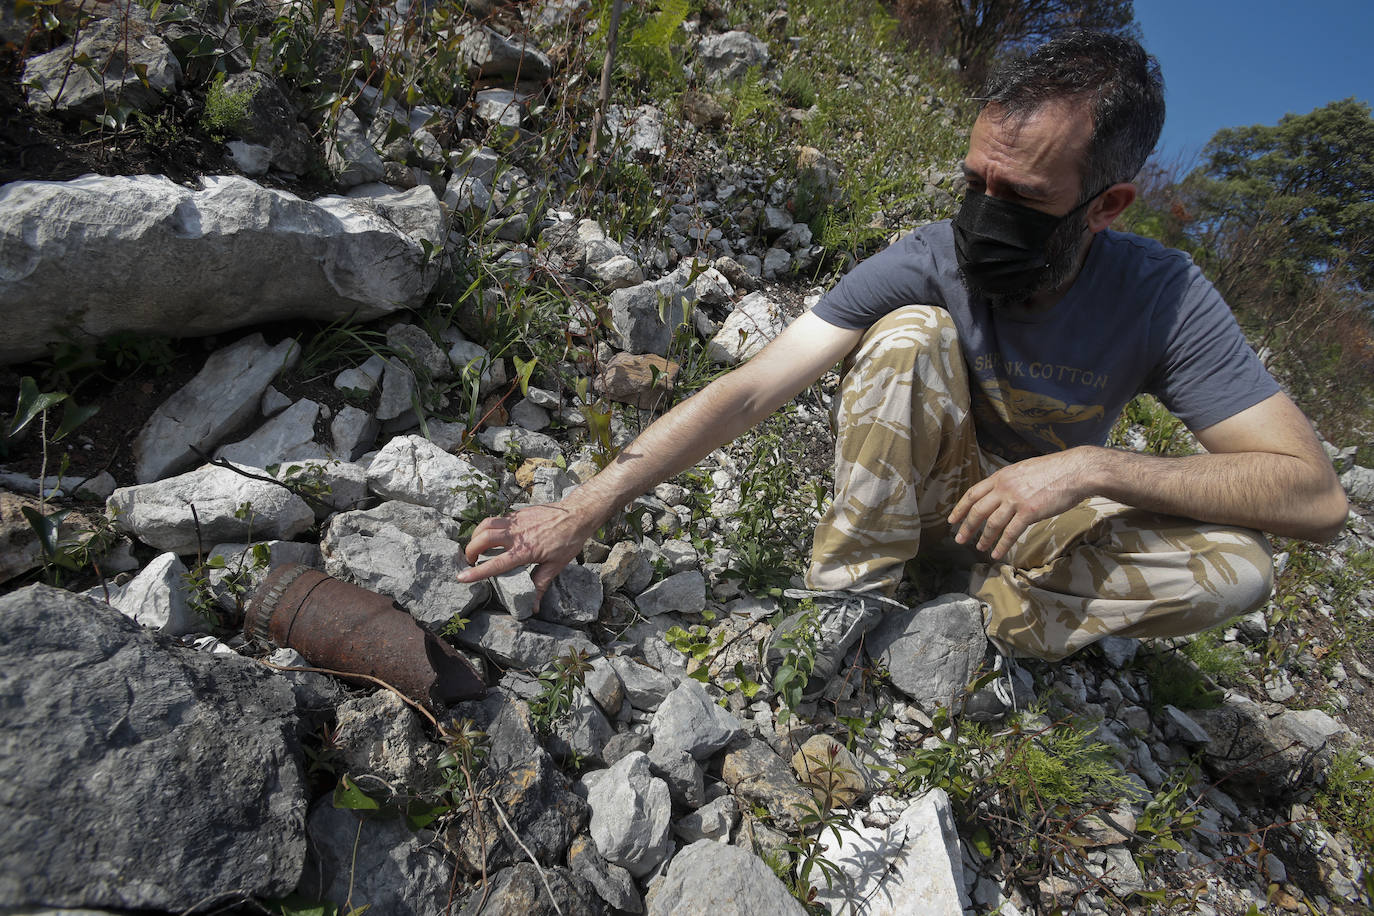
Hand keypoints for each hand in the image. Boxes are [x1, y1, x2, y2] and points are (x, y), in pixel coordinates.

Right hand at [458, 501, 595, 605]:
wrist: (577, 514)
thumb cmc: (568, 541)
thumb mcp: (556, 566)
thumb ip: (540, 585)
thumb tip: (533, 607)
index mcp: (524, 551)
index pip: (495, 564)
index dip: (476, 572)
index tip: (461, 577)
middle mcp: (517, 535)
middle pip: (483, 538)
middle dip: (470, 549)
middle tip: (469, 560)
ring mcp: (517, 521)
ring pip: (487, 523)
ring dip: (476, 534)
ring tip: (476, 545)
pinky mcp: (519, 513)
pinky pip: (499, 518)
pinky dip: (490, 526)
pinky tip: (495, 534)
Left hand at [948, 447, 1097, 559]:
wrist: (1076, 471)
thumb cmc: (1054, 471)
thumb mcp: (1024, 470)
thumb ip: (1010, 482)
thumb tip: (1002, 494)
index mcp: (1001, 476)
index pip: (973, 493)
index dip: (960, 507)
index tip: (952, 519)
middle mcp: (1004, 487)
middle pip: (977, 510)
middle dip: (966, 526)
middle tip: (959, 539)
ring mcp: (1016, 499)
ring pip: (992, 523)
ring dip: (983, 538)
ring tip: (979, 548)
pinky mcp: (1029, 511)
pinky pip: (1011, 532)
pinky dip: (1002, 545)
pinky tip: (997, 554)